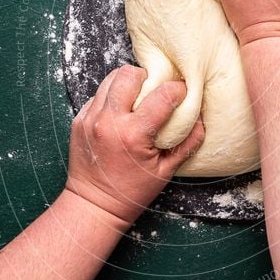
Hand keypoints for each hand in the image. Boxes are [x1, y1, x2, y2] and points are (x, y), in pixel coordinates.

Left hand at [65, 65, 204, 224]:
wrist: (94, 205)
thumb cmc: (131, 192)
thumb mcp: (166, 171)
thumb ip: (187, 143)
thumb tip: (201, 120)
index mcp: (133, 134)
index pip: (162, 95)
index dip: (178, 89)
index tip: (182, 92)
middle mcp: (108, 121)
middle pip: (129, 74)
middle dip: (147, 77)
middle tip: (154, 89)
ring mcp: (90, 119)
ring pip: (110, 79)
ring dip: (128, 83)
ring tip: (137, 98)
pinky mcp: (79, 120)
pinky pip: (98, 95)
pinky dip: (112, 97)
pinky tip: (121, 113)